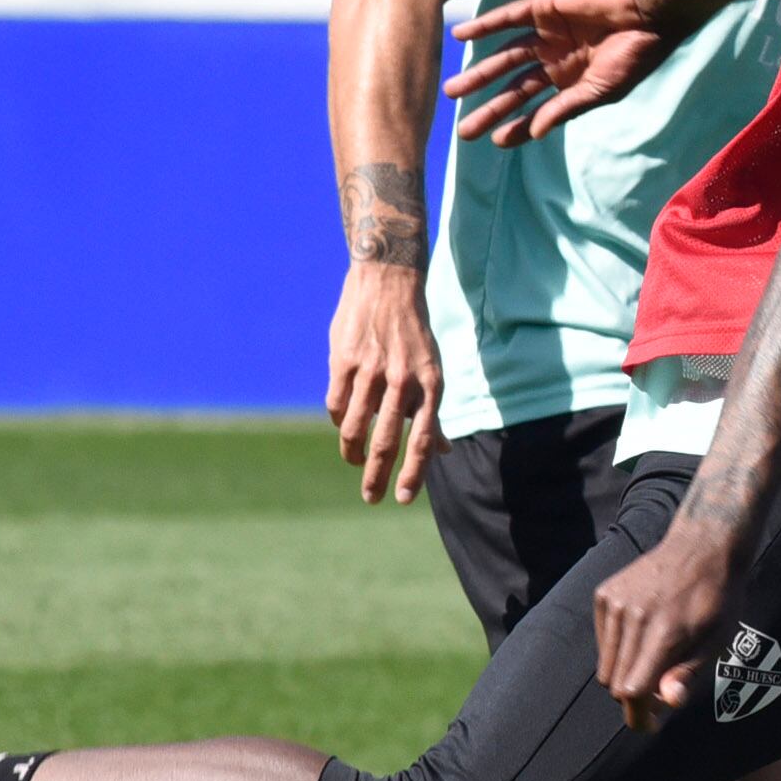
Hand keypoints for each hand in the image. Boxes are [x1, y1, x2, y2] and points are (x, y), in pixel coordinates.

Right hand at [326, 264, 442, 504]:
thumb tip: (442, 450)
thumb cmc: (413, 332)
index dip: (413, 472)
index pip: (422, 439)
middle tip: (371, 498)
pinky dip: (341, 422)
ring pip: (355, 427)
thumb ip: (431, 410)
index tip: (402, 499)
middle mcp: (402, 379)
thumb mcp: (433, 368)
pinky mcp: (344, 360)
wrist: (388, 280)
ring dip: (353, 452)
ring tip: (356, 462)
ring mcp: (371, 370)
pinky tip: (345, 428)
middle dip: (377, 475)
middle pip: (385, 440)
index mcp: (430, 383)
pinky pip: (337, 404)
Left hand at [444, 0, 675, 146]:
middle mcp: (554, 59)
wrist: (647, 13)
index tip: (495, 141)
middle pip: (514, 87)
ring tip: (452, 91)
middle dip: (490, 108)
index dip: (516, 125)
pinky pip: (507, 18)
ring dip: (479, 74)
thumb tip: (536, 133)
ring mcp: (547, 34)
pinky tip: (460, 36)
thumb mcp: (599, 90)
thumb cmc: (633, 55)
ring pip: (505, 57)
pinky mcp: (543, 8)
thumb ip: (565, 108)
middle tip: (463, 130)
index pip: (535, 107)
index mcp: (570, 81)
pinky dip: (483, 26)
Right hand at [590, 521, 741, 730]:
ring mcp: (614, 603)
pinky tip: (644, 634)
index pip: (632, 691)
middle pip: (615, 683)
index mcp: (663, 632)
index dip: (638, 717)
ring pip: (606, 667)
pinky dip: (619, 650)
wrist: (702, 547)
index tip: (650, 725)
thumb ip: (688, 673)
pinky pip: (603, 642)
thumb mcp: (716, 640)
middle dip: (636, 698)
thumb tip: (667, 704)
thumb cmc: (717, 599)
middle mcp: (632, 617)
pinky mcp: (604, 595)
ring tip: (656, 659)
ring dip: (627, 674)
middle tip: (663, 690)